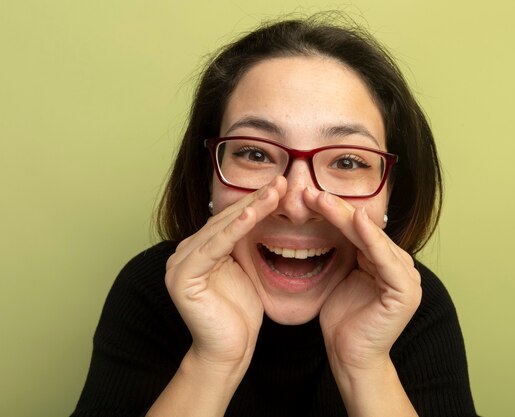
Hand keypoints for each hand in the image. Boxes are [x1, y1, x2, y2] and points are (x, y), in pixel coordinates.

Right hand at [165, 178, 286, 368]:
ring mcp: (179, 263)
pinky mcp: (182, 276)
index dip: (256, 201)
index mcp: (199, 248)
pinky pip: (214, 248)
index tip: (282, 185)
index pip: (231, 219)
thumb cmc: (240, 313)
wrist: (229, 351)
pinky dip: (233, 231)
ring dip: (250, 209)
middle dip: (256, 199)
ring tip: (274, 191)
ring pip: (221, 229)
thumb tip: (260, 212)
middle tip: (282, 180)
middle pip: (226, 220)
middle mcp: (185, 251)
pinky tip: (252, 215)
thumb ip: (244, 244)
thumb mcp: (245, 269)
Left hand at [303, 188, 421, 372]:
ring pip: (373, 239)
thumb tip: (333, 220)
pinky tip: (356, 220)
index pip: (360, 230)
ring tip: (323, 200)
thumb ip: (347, 251)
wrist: (349, 357)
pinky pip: (384, 259)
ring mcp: (407, 278)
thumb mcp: (342, 276)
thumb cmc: (344, 320)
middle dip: (338, 210)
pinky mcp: (405, 291)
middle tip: (312, 192)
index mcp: (387, 262)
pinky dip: (370, 238)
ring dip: (348, 218)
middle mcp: (401, 266)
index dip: (336, 212)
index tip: (309, 196)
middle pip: (366, 231)